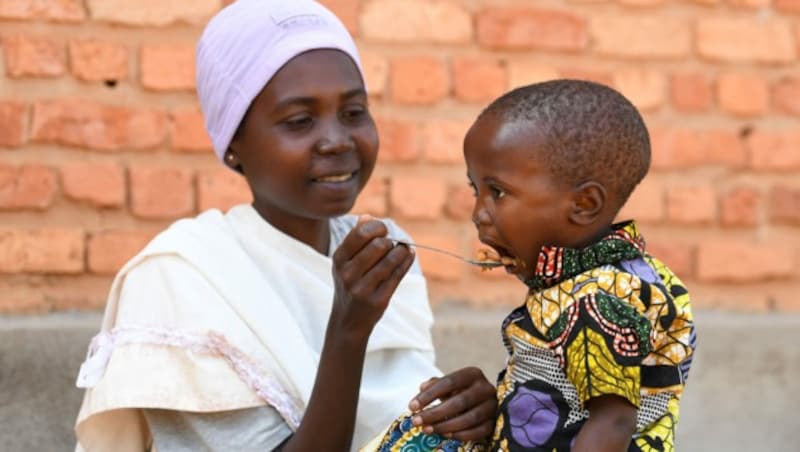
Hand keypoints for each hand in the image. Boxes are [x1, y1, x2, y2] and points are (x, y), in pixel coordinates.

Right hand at [330, 215, 414, 339]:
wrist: (347, 321)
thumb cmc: (350, 284)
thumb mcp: (345, 262)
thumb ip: (356, 239)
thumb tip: (367, 216)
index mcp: (338, 259)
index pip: (362, 233)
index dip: (378, 227)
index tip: (384, 230)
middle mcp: (347, 274)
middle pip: (379, 245)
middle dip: (390, 242)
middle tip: (392, 245)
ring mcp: (362, 288)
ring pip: (390, 260)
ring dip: (401, 251)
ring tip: (403, 249)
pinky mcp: (377, 300)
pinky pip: (398, 275)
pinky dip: (406, 261)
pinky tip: (409, 255)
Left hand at [408, 367, 496, 441]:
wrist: (482, 403)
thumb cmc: (461, 392)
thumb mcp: (449, 386)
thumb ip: (435, 385)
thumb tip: (422, 387)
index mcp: (473, 374)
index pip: (449, 382)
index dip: (429, 395)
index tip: (412, 406)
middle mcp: (486, 388)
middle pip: (460, 401)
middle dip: (435, 413)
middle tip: (416, 421)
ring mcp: (493, 406)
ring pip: (470, 418)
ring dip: (446, 426)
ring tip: (428, 430)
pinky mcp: (496, 422)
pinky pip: (480, 431)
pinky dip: (462, 435)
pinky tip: (446, 435)